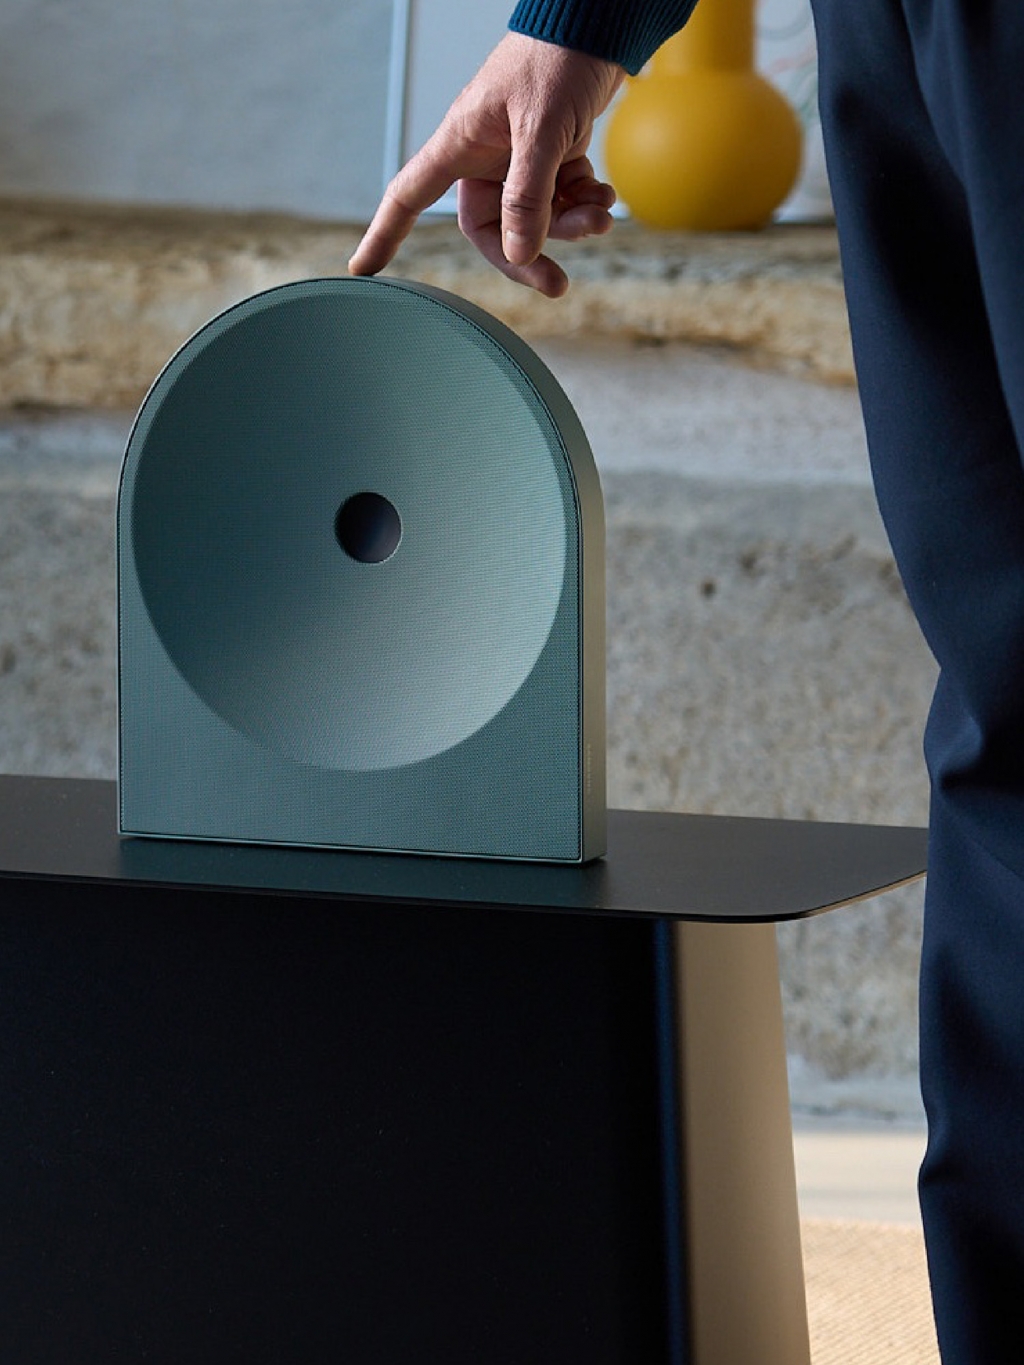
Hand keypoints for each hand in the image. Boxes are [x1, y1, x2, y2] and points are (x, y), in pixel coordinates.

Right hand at [348, 33, 624, 296]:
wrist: (599, 24)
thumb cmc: (559, 59)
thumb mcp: (542, 130)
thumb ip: (529, 196)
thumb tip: (518, 254)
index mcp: (462, 142)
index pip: (409, 196)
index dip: (385, 234)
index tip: (363, 270)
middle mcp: (486, 154)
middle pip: (492, 228)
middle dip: (527, 254)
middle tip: (557, 284)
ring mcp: (520, 156)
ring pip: (535, 217)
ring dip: (569, 226)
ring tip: (601, 217)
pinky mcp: (553, 152)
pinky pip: (562, 197)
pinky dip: (584, 202)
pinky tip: (604, 196)